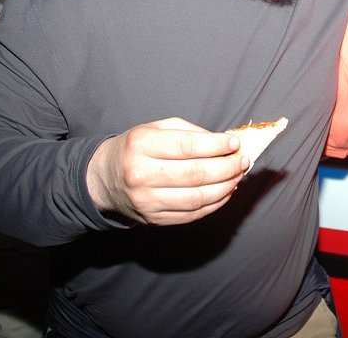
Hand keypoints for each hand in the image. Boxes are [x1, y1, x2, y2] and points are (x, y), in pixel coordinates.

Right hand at [86, 118, 247, 225]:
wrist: (104, 179)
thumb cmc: (137, 148)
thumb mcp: (156, 128)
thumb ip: (191, 132)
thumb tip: (226, 142)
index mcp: (141, 145)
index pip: (187, 146)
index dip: (216, 146)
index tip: (235, 143)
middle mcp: (141, 174)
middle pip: (195, 174)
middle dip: (227, 167)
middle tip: (243, 161)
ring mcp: (146, 201)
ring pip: (196, 198)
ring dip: (225, 187)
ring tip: (238, 176)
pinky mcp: (153, 219)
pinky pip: (192, 214)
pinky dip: (214, 204)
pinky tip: (226, 191)